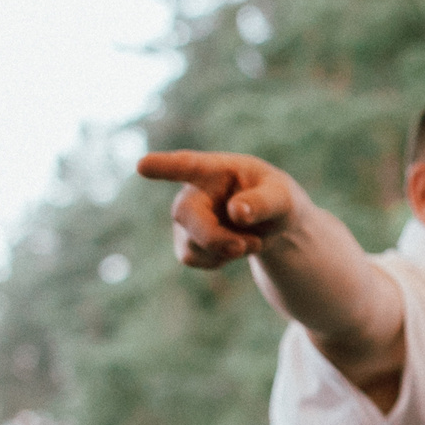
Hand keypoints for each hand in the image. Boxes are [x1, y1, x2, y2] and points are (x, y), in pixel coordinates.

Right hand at [136, 150, 300, 268]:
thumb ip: (262, 202)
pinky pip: (195, 259)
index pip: (187, 165)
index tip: (143, 166)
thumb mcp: (282, 198)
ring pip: (191, 243)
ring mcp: (186, 217)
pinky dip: (220, 259)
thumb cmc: (277, 200)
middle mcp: (194, 189)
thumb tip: (235, 211)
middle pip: (185, 214)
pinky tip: (234, 246)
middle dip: (214, 236)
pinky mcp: (186, 241)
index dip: (165, 166)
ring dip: (226, 250)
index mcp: (215, 169)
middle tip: (246, 246)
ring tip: (251, 240)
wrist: (273, 224)